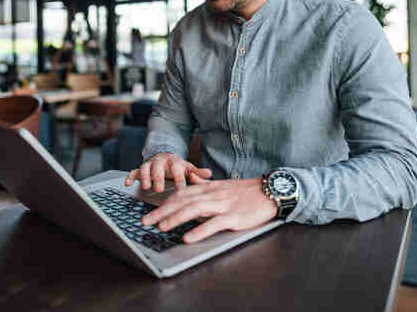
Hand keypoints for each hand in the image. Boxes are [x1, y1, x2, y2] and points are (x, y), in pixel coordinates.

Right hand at [125, 152, 211, 191]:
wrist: (165, 157)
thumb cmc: (178, 167)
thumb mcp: (189, 169)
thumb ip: (198, 173)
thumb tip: (210, 174)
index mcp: (175, 163)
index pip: (177, 171)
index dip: (179, 181)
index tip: (181, 191)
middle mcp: (162, 162)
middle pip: (159, 168)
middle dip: (158, 178)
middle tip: (159, 190)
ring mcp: (150, 164)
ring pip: (145, 168)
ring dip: (145, 177)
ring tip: (145, 187)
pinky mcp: (141, 168)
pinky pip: (134, 170)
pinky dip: (130, 176)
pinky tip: (128, 183)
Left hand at [141, 178, 277, 243]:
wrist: (270, 191)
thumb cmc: (246, 191)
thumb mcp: (222, 185)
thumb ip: (204, 182)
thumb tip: (191, 178)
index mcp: (209, 188)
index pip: (181, 194)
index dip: (164, 203)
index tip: (151, 212)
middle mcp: (212, 194)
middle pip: (183, 201)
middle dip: (162, 211)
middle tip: (146, 221)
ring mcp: (223, 205)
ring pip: (195, 209)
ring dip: (176, 218)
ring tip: (161, 227)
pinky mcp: (234, 216)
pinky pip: (214, 224)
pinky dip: (199, 230)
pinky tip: (188, 238)